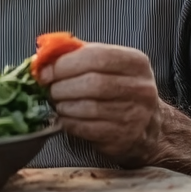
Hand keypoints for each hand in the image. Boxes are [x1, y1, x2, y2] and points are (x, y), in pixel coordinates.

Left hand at [35, 42, 165, 165]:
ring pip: (89, 107)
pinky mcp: (125, 137)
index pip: (96, 56)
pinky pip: (88, 129)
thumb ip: (77, 54)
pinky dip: (69, 122)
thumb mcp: (106, 64)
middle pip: (92, 83)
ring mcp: (135, 114)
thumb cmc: (117, 88)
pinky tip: (65, 117)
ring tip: (57, 102)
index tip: (45, 71)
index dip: (64, 64)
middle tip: (48, 89)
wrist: (147, 125)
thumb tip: (43, 54)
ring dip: (63, 105)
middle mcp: (140, 88)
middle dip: (62, 86)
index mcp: (135, 62)